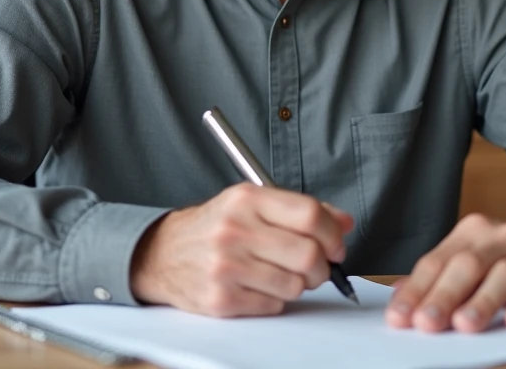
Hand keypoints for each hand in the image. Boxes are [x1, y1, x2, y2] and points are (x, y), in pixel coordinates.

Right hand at [130, 183, 353, 316]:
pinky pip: (273, 305)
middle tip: (314, 268)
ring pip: (295, 285)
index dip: (333, 234)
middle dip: (321, 267)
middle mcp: (235, 230)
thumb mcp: (251, 204)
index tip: (336, 245)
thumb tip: (344, 223)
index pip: (309, 215)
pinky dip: (274, 300)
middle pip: (308, 254)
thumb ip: (299, 210)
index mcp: (247, 199)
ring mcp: (226, 267)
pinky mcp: (220, 300)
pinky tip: (258, 286)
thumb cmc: (214, 227)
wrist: (161, 254)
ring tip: (278, 275)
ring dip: (296, 285)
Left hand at [384, 214, 505, 332]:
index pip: (437, 261)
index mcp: (472, 231)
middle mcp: (502, 238)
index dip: (416, 290)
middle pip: (469, 265)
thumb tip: (399, 298)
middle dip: (444, 296)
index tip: (398, 317)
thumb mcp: (472, 254)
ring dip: (483, 302)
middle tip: (425, 323)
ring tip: (463, 325)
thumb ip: (439, 275)